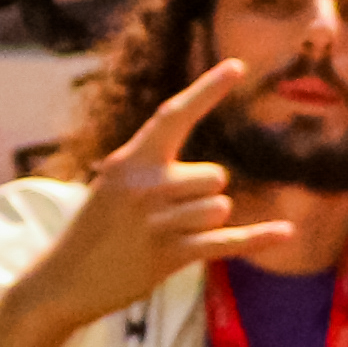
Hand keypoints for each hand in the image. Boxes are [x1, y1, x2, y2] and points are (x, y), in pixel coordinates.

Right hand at [0, 62, 292, 346]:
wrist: (61, 281)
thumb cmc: (96, 230)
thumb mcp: (114, 186)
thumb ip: (155, 170)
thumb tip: (214, 176)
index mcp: (129, 161)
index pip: (173, 115)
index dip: (207, 90)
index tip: (237, 65)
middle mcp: (144, 186)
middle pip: (216, 175)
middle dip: (203, 194)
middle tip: (168, 215)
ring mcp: (157, 221)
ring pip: (220, 209)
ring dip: (203, 224)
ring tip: (165, 237)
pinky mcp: (169, 255)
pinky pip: (227, 241)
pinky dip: (258, 238)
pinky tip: (286, 232)